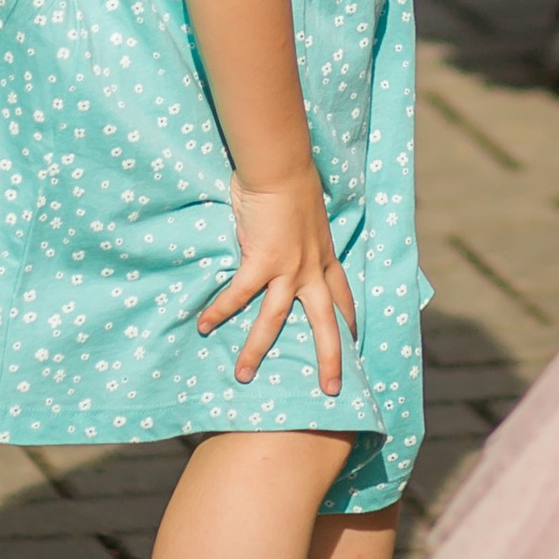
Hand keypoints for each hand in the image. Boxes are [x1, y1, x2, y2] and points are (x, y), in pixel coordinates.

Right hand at [196, 170, 356, 392]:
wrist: (281, 167)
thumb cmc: (291, 184)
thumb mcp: (308, 218)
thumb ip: (302, 238)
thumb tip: (289, 244)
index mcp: (325, 257)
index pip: (342, 297)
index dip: (348, 321)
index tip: (354, 341)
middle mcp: (313, 268)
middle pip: (327, 323)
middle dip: (331, 358)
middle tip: (331, 390)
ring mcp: (289, 268)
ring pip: (275, 320)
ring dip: (256, 350)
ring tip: (243, 376)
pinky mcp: (262, 261)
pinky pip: (239, 294)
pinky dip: (219, 310)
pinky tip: (203, 325)